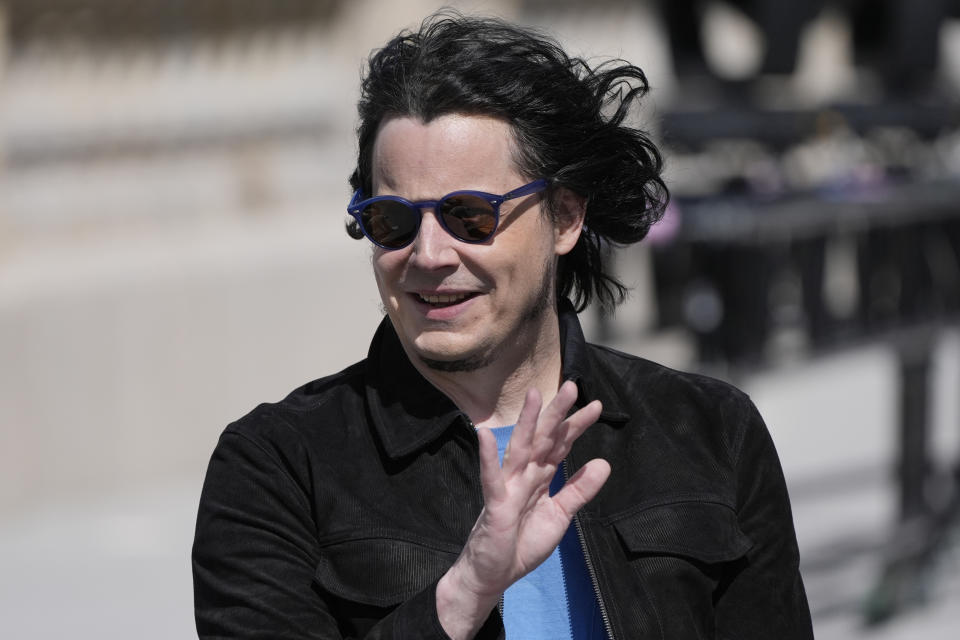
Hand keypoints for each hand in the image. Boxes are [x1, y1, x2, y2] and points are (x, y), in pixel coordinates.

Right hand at [436, 381, 610, 638]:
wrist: (492, 575)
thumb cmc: (520, 543)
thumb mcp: (560, 516)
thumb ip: (579, 490)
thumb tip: (603, 462)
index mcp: (540, 478)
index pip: (560, 445)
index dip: (576, 425)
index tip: (596, 405)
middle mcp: (524, 476)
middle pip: (543, 439)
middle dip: (557, 414)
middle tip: (572, 385)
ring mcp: (508, 488)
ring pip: (520, 450)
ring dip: (526, 423)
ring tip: (534, 395)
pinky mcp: (495, 505)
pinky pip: (491, 479)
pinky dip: (487, 457)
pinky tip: (484, 434)